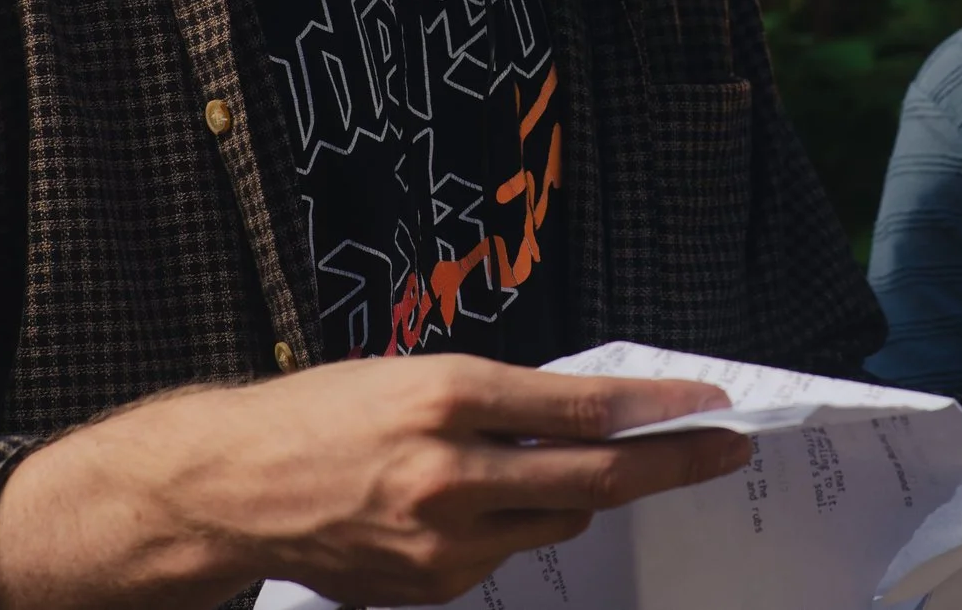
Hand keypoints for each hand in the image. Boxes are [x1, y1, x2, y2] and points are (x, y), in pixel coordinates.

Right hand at [0, 353, 750, 609]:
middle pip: (594, 477)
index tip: (713, 404)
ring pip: (555, 518)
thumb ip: (501, 400)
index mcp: (447, 398)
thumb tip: (589, 416)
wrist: (235, 487)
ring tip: (558, 463)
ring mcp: (442, 539)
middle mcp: (451, 471)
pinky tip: (475, 500)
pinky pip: (505, 552)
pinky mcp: (432, 585)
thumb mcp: (415, 377)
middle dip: (671, 464)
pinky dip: (513, 522)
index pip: (584, 408)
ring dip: (578, 491)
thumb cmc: (324, 411)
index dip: (660, 409)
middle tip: (726, 449)